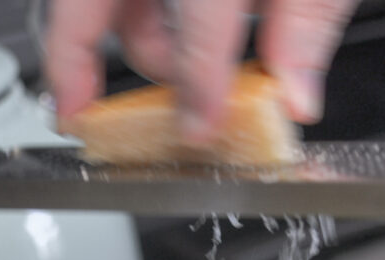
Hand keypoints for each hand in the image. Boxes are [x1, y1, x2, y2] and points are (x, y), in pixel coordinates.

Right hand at [45, 0, 357, 140]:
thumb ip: (309, 22)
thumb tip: (295, 93)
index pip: (200, 10)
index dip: (198, 75)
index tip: (198, 124)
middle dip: (77, 54)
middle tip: (76, 110)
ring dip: (122, 32)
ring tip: (169, 71)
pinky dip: (136, 6)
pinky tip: (167, 32)